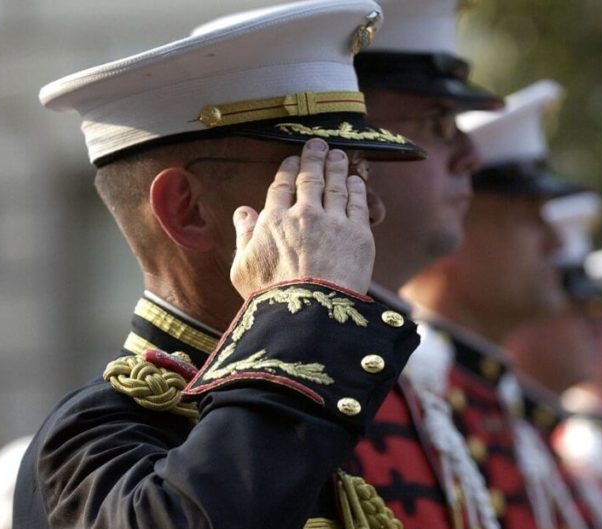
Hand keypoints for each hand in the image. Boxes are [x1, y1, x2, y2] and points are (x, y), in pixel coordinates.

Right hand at [229, 139, 373, 296]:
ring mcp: (333, 221)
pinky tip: (356, 180)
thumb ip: (243, 235)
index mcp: (273, 220)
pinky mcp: (358, 233)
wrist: (310, 312)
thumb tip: (243, 212)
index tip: (291, 160)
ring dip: (337, 167)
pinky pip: (358, 203)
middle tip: (319, 144)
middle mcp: (303, 214)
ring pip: (336, 185)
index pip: (281, 186)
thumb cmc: (272, 296)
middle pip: (310, 177)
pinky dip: (356, 188)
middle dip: (314, 157)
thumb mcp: (243, 268)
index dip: (287, 170)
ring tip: (339, 155)